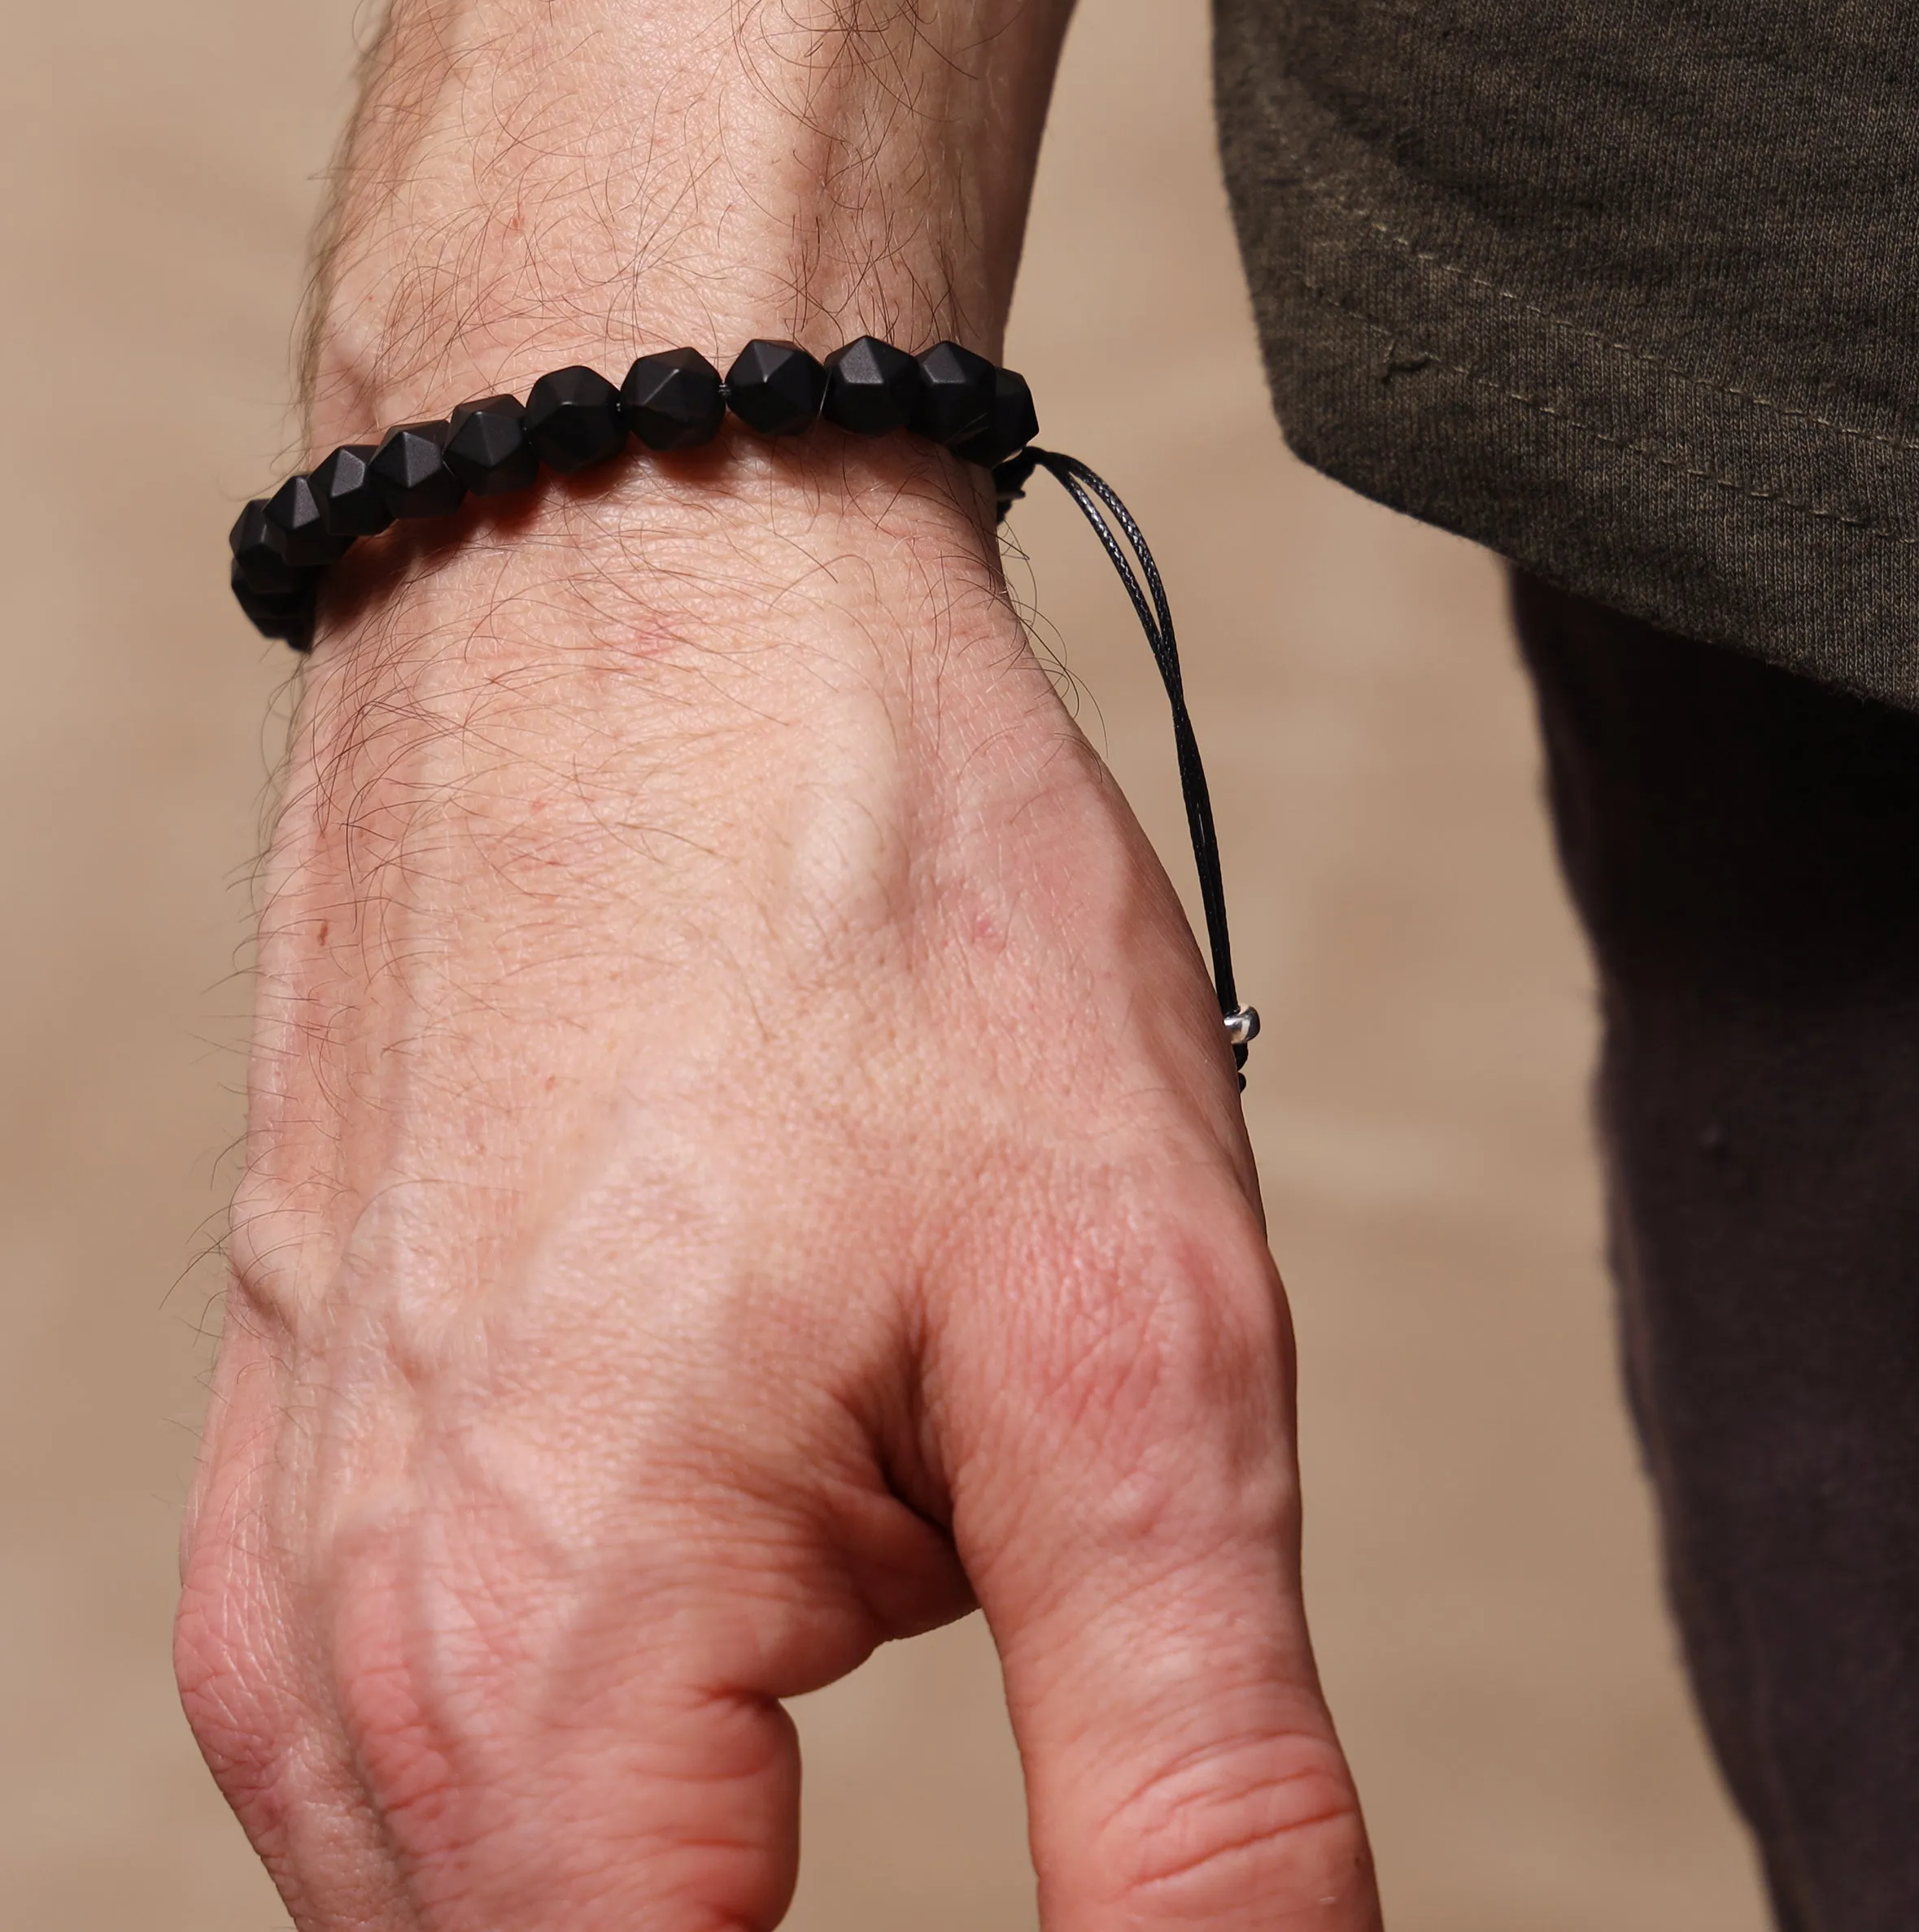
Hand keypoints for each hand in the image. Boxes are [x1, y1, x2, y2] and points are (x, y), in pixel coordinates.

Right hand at [178, 446, 1376, 1926]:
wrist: (649, 562)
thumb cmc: (870, 888)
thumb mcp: (1130, 1352)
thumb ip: (1189, 1801)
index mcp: (525, 1693)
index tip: (1086, 1857)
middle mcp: (339, 1669)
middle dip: (800, 1912)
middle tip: (979, 1572)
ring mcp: (289, 1545)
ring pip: (517, 1877)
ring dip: (715, 1820)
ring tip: (880, 1484)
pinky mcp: (297, 1431)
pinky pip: (434, 1712)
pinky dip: (619, 1693)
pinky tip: (754, 1461)